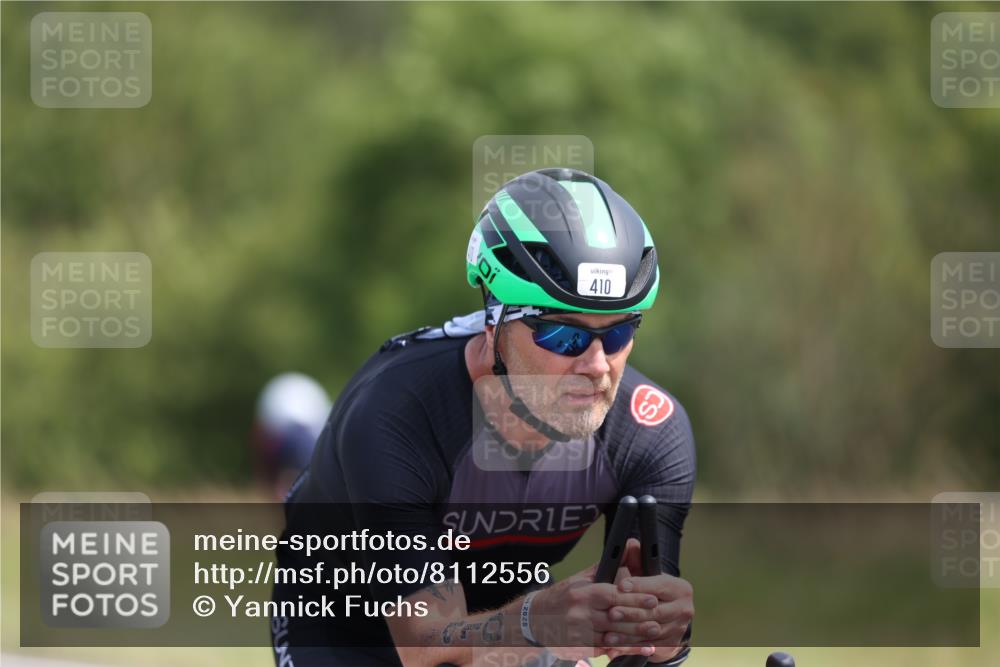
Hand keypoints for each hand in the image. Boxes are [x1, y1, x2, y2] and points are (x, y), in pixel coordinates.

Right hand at [530, 563, 659, 661]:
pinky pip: (604, 650)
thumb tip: (630, 546)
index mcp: (583, 593)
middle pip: (616, 618)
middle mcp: (580, 613)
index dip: (635, 598)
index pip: (614, 595)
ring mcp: (579, 633)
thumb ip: (608, 566)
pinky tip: (637, 649)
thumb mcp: (582, 577)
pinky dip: (621, 650)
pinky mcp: (578, 648)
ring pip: (612, 637)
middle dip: (639, 620)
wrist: (536, 618)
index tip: (653, 599)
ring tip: (652, 637)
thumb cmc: (564, 595)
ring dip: (634, 639)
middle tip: (658, 620)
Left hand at [599, 539, 693, 660]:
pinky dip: (630, 645)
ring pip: (650, 631)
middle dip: (631, 612)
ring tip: (609, 631)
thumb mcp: (643, 574)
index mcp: (680, 588)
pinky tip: (614, 644)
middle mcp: (685, 609)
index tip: (621, 586)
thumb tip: (630, 543)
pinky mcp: (670, 645)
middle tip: (611, 613)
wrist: (663, 616)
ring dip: (628, 632)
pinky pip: (648, 646)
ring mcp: (679, 629)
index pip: (657, 586)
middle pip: (654, 611)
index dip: (638, 586)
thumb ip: (635, 558)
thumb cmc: (648, 590)